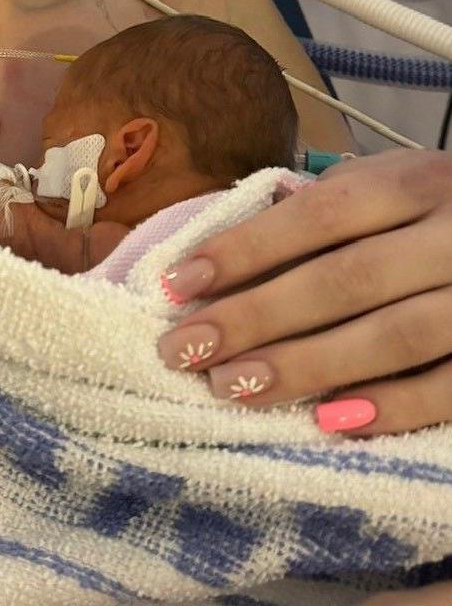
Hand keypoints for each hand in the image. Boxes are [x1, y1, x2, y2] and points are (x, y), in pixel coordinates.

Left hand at [157, 151, 451, 433]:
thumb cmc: (440, 210)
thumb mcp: (391, 186)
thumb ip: (327, 211)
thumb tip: (232, 252)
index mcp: (415, 183)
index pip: (321, 214)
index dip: (247, 249)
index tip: (178, 284)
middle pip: (347, 279)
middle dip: (257, 317)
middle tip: (184, 350)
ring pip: (395, 335)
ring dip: (307, 365)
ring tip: (232, 386)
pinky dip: (394, 407)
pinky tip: (330, 422)